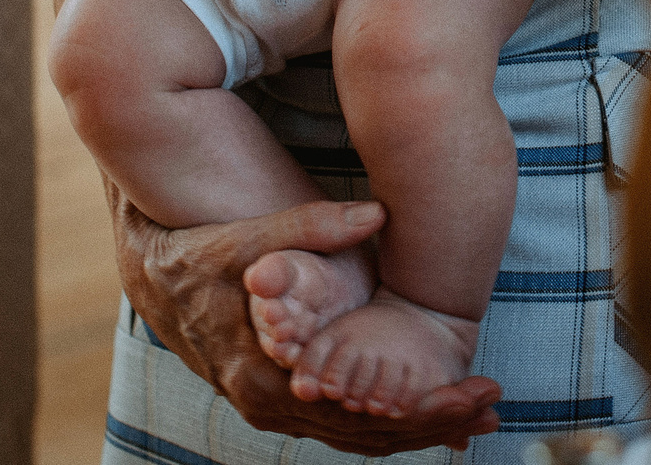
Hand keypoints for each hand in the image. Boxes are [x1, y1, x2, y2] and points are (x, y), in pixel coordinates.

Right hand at [111, 191, 500, 452]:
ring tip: (478, 422)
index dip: (422, 410)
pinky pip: (343, 426)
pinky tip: (427, 420)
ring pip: (357, 436)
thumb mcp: (253, 239)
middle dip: (433, 425)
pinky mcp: (282, 402)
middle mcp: (272, 406)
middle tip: (493, 413)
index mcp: (269, 377)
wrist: (157, 278)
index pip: (361, 413)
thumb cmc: (206, 255)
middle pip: (367, 434)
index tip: (473, 398)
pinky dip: (387, 425)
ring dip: (417, 431)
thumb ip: (313, 225)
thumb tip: (376, 214)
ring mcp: (276, 410)